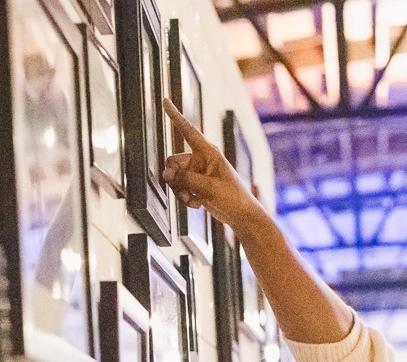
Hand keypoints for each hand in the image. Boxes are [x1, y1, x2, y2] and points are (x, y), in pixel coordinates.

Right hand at [161, 99, 265, 234]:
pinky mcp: (196, 185)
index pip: (188, 130)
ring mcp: (197, 172)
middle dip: (175, 177)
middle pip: (173, 161)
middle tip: (183, 189)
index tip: (165, 100)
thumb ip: (186, 179)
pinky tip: (199, 204)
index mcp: (208, 152)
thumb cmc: (232, 197)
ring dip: (181, 191)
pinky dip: (186, 198)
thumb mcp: (209, 187)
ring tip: (195, 200)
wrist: (241, 215)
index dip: (175, 115)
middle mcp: (201, 159)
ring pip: (175, 177)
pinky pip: (180, 188)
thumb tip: (166, 174)